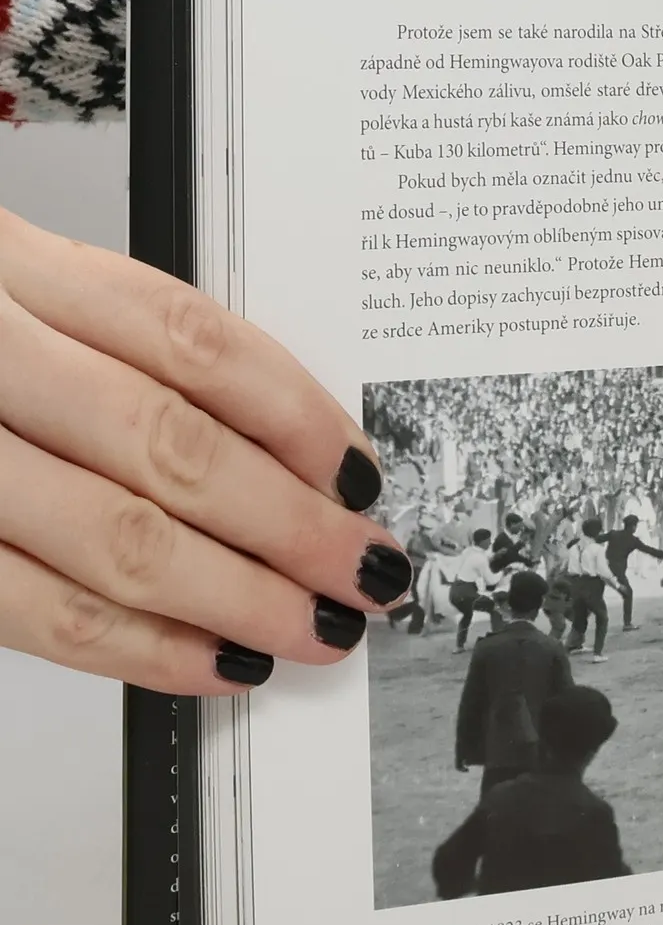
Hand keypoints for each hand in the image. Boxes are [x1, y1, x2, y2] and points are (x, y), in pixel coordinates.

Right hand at [0, 208, 414, 692]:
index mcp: (6, 264)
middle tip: (365, 572)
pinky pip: (34, 607)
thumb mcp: (6, 288)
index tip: (362, 476)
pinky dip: (139, 645)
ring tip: (313, 626)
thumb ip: (110, 346)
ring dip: (236, 597)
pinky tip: (214, 660)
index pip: (190, 338)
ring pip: (115, 534)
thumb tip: (280, 451)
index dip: (297, 417)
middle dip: (291, 526)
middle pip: (170, 445)